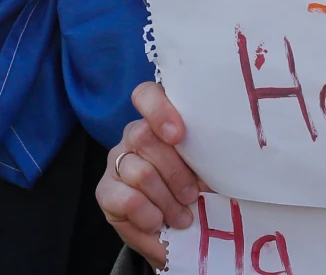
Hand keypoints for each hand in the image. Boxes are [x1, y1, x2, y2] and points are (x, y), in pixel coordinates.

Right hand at [96, 82, 201, 268]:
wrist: (174, 230)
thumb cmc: (197, 192)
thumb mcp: (207, 173)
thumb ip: (208, 161)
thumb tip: (220, 165)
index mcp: (161, 121)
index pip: (147, 95)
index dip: (159, 110)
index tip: (178, 135)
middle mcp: (134, 135)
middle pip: (145, 137)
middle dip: (175, 173)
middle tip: (192, 196)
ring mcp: (117, 161)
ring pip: (140, 172)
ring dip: (166, 200)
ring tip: (183, 217)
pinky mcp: (105, 191)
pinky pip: (126, 199)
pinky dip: (149, 215)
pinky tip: (158, 222)